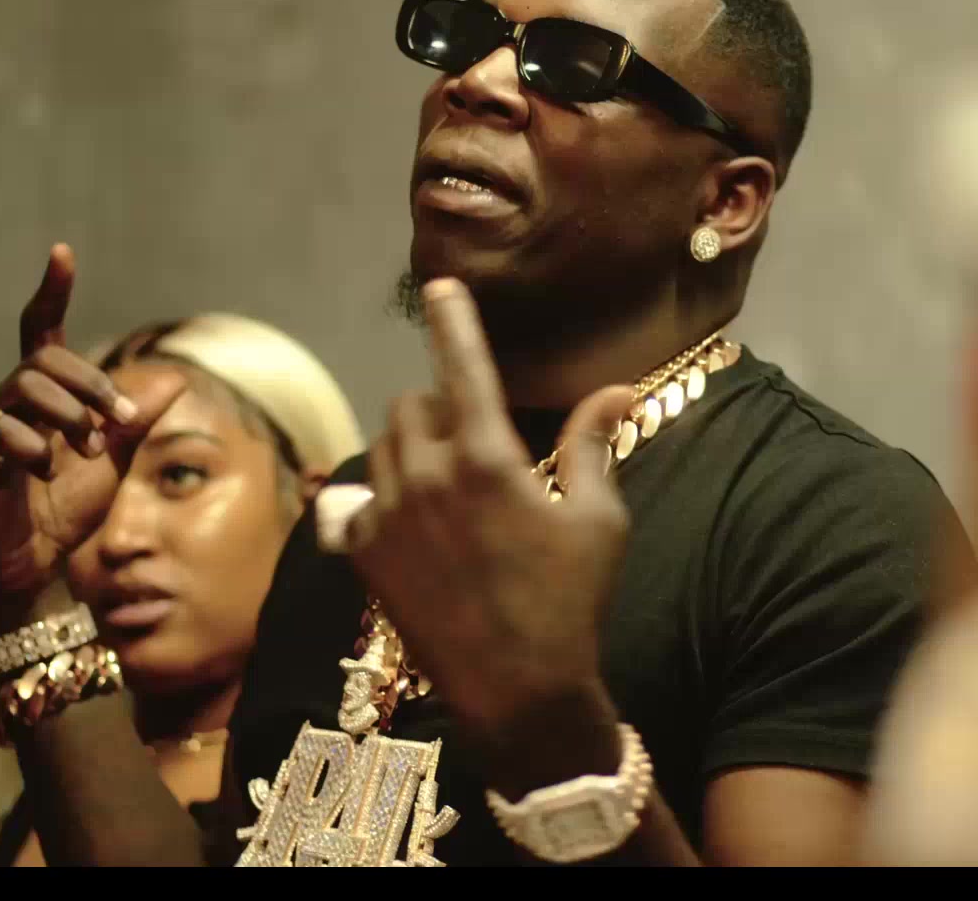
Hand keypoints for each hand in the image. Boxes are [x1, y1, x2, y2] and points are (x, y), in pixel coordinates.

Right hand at [0, 244, 182, 634]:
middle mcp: (13, 405)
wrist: (41, 569)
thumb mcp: (114, 461)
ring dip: (69, 413)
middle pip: (45, 360)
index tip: (62, 253)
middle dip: (89, 382)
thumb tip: (173, 379)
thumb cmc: (67, 514)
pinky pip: (0, 430)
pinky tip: (46, 472)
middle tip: (115, 420)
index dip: (51, 293)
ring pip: (25, 386)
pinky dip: (34, 447)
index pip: (43, 333)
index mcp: (46, 400)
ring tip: (88, 450)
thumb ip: (134, 420)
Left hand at [344, 278, 636, 746]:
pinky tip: (410, 525)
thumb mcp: (598, 520)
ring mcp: (389, 516)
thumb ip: (594, 444)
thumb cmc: (571, 602)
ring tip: (447, 488)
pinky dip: (381, 499)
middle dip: (440, 408)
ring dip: (410, 449)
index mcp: (488, 458)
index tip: (441, 287)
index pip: (463, 366)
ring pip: (383, 448)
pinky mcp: (365, 554)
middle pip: (413, 404)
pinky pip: (358, 500)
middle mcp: (428, 476)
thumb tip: (619, 389)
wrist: (518, 691)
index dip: (453, 320)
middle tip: (475, 444)